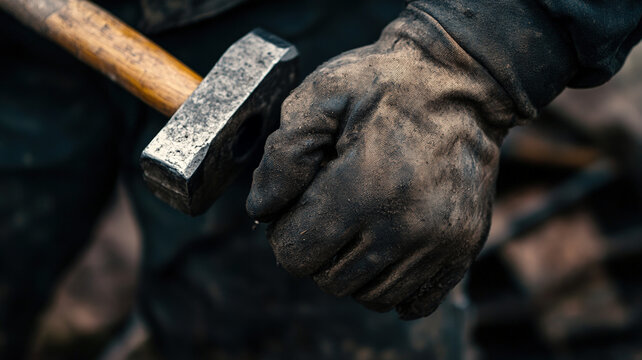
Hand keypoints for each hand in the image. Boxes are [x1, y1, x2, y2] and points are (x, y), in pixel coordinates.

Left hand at [247, 11, 517, 318]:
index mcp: (364, 186)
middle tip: (332, 207)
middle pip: (330, 280)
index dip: (285, 230)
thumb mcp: (322, 96)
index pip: (295, 254)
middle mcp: (406, 225)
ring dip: (354, 267)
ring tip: (363, 219)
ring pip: (371, 296)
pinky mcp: (462, 249)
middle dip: (318, 249)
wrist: (462, 82)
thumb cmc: (387, 85)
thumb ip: (283, 156)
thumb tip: (262, 209)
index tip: (301, 202)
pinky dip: (393, 282)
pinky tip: (389, 244)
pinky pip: (414, 301)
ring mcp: (440, 242)